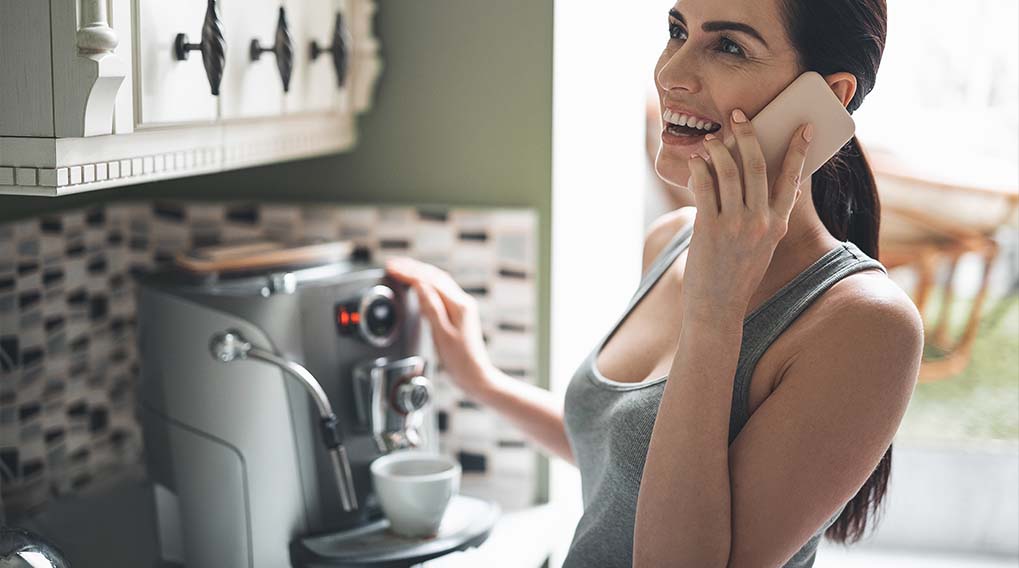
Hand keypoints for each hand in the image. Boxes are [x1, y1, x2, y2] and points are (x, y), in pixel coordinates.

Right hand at [384, 256, 496, 396]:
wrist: (476, 376)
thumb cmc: (460, 361)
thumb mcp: (442, 335)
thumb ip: (431, 308)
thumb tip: (420, 286)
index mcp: (459, 305)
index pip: (431, 280)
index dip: (410, 272)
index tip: (393, 268)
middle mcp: (462, 302)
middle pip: (435, 276)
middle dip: (413, 268)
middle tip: (393, 265)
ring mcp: (461, 307)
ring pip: (438, 282)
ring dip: (419, 273)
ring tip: (401, 270)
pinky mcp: (458, 314)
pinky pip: (440, 291)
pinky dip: (425, 284)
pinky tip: (418, 285)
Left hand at [683, 109, 811, 321]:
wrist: (717, 308)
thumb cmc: (737, 276)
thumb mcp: (762, 247)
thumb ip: (765, 219)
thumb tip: (761, 186)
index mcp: (777, 225)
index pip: (792, 179)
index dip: (797, 151)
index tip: (804, 128)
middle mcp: (760, 222)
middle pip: (758, 166)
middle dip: (749, 135)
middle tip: (739, 114)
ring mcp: (735, 225)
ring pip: (729, 172)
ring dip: (719, 148)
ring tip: (712, 137)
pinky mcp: (710, 228)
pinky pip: (705, 188)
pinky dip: (701, 169)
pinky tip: (696, 159)